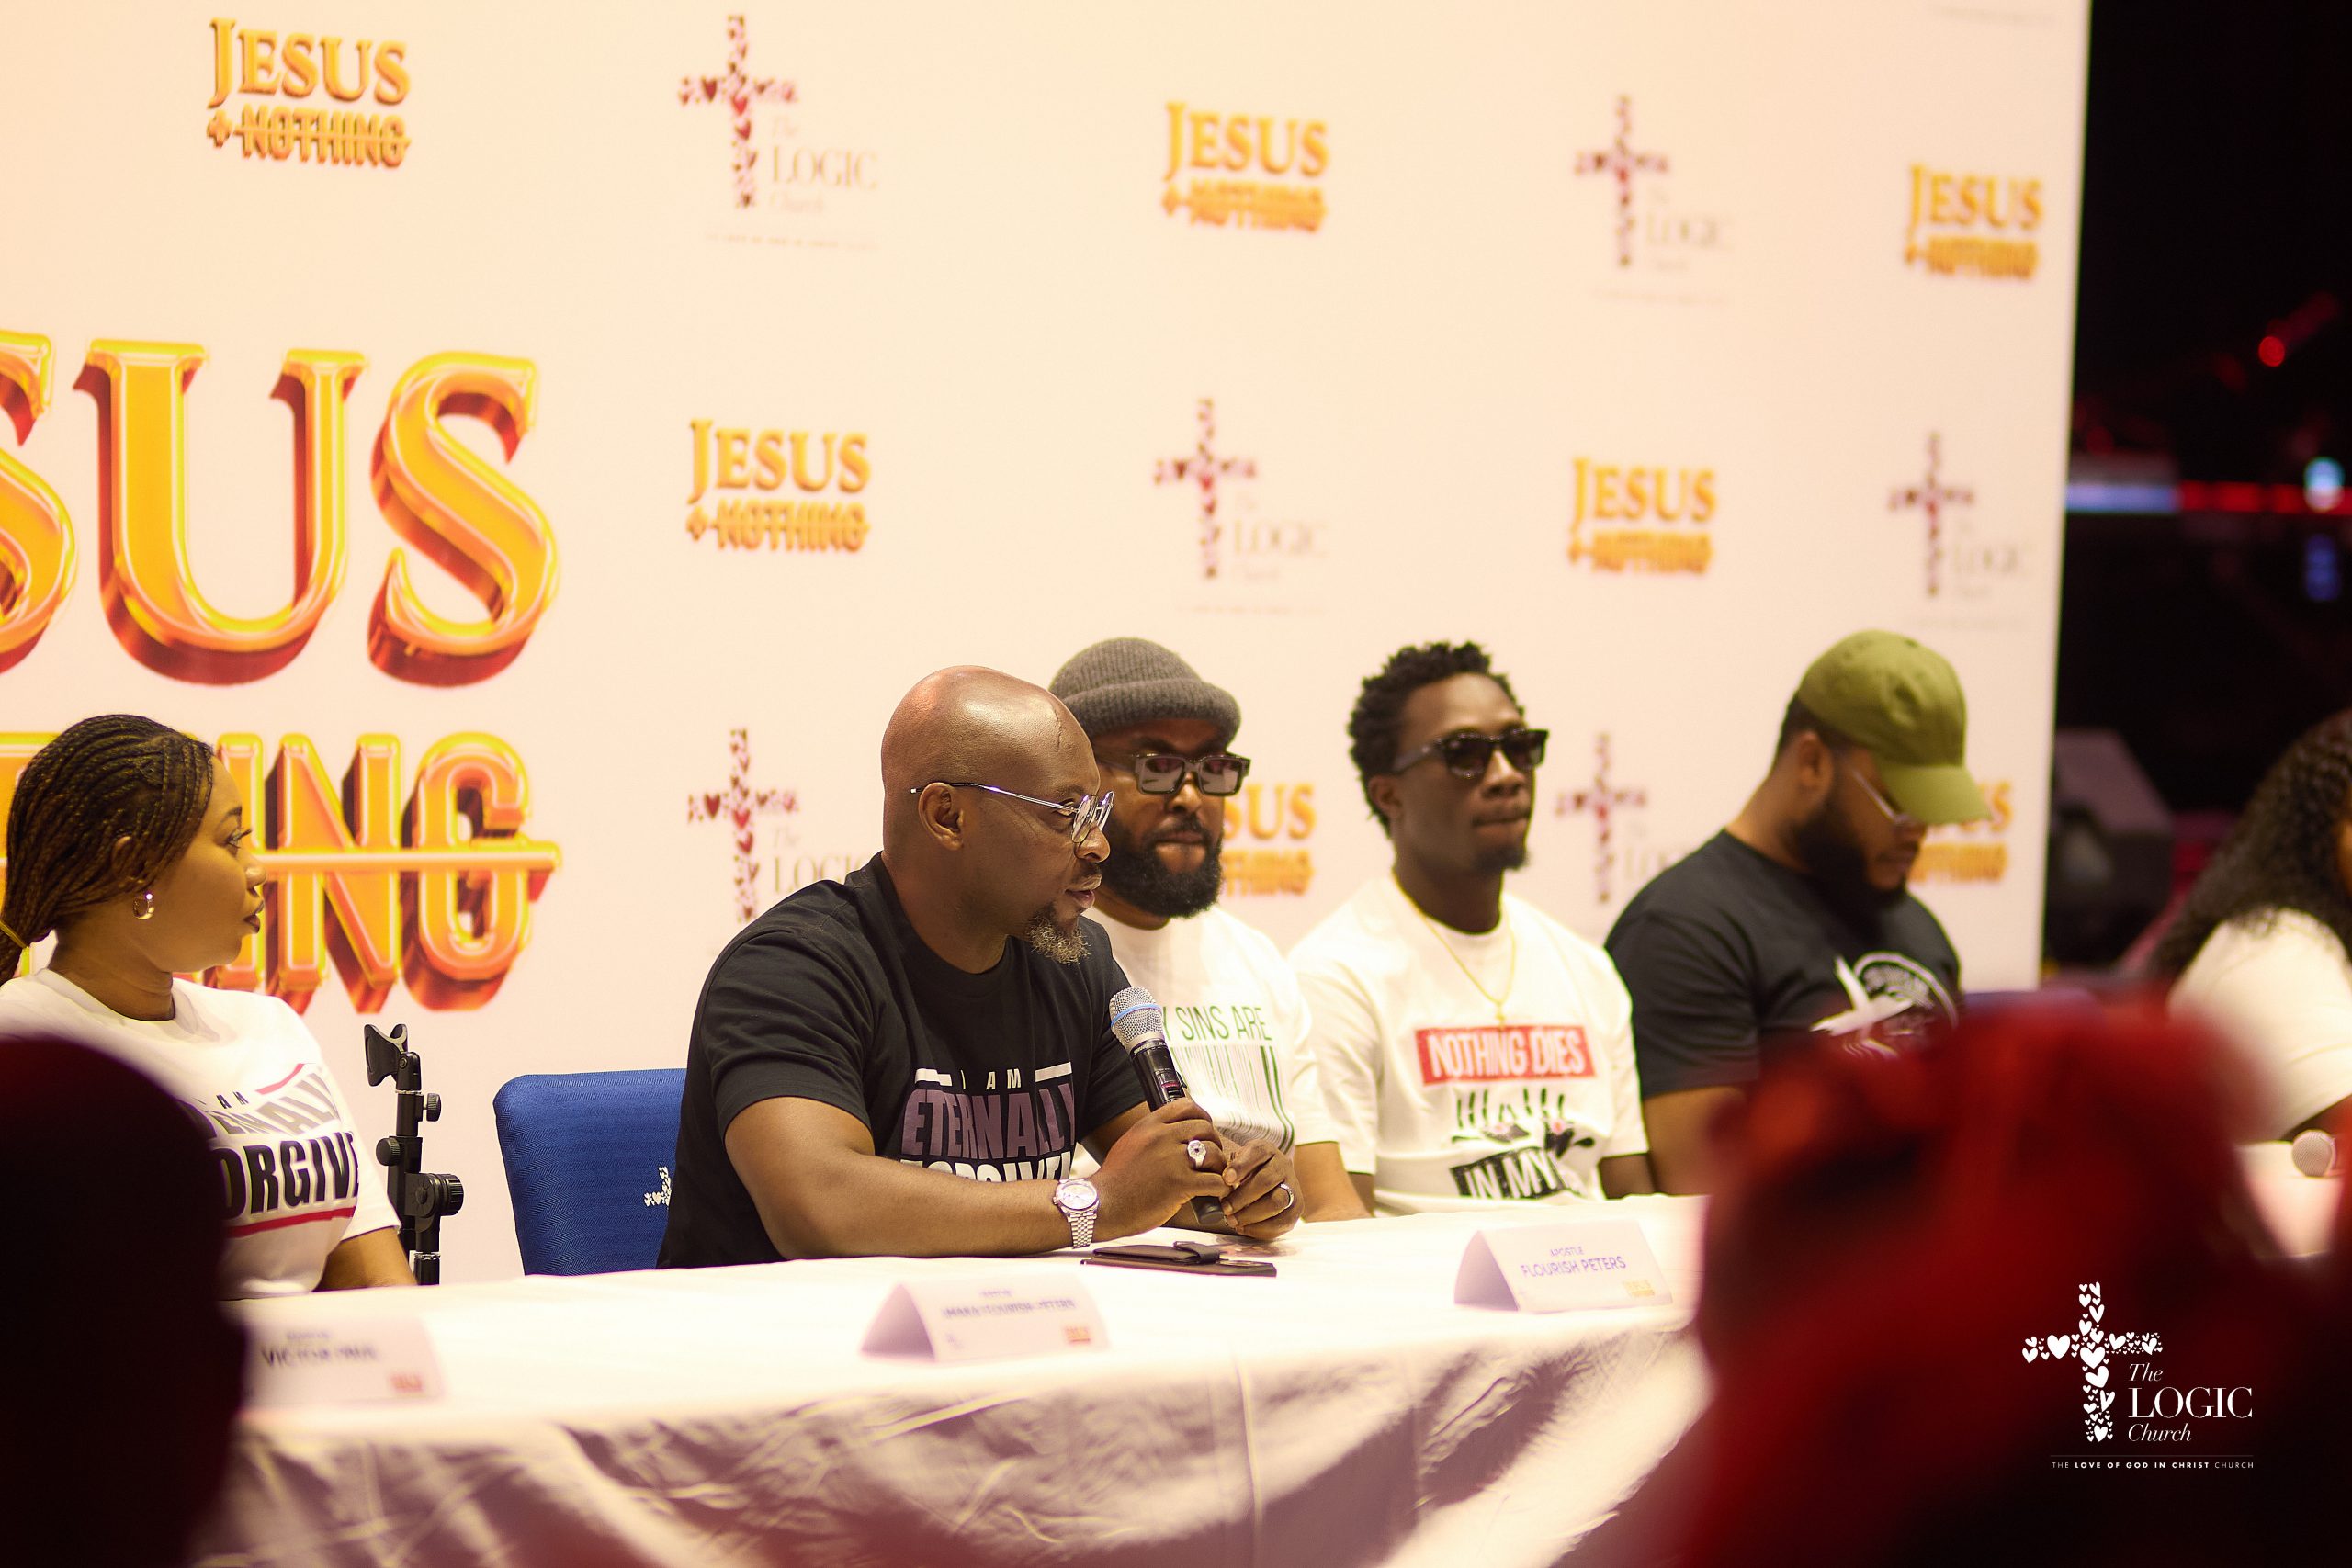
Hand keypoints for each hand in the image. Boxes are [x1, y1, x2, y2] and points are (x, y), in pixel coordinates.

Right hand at [1092, 1098, 1231, 1239]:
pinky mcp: (1180, 1184)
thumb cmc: (1113, 1182)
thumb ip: (1150, 1136)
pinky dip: (1220, 1187)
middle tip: (1211, 1157)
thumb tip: (1170, 1133)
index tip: (1205, 1128)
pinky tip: (1215, 1191)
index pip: (1185, 1106)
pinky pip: (1214, 1180)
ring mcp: (1171, 1160)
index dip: (1201, 1116)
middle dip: (1213, 1142)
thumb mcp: (1128, 1145)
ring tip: (1213, 1175)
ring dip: (1218, 1165)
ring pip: (1213, 1152)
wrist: (1101, 1205)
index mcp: (1148, 1126)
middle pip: (1204, 1128)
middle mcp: (1161, 1138)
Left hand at [1215, 1137, 1299, 1239]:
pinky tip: (1244, 1228)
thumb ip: (1229, 1168)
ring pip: (1276, 1203)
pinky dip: (1260, 1229)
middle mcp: (1283, 1165)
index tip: (1226, 1179)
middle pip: (1265, 1181)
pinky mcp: (1297, 1207)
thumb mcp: (1235, 1162)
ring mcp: (1293, 1186)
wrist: (1268, 1180)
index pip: (1257, 1152)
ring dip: (1251, 1215)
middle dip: (1242, 1197)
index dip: (1241, 1166)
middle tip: (1225, 1208)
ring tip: (1233, 1221)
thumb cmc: (1244, 1172)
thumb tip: (1224, 1182)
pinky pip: (1282, 1222)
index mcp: (1267, 1150)